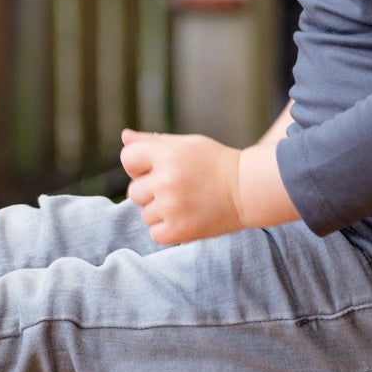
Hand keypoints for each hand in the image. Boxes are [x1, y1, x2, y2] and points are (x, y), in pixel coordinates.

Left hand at [119, 129, 243, 244]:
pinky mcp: (180, 230)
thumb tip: (125, 137)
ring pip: (145, 214)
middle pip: (134, 192)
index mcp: (167, 155)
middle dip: (150, 191)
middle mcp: (167, 180)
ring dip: (160, 211)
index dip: (139, 165)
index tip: (156, 169)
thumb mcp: (186, 144)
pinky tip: (185, 217)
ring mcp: (172, 207)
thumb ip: (152, 141)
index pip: (128, 159)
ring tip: (184, 202)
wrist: (246, 189)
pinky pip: (155, 234)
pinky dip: (167, 229)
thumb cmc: (214, 163)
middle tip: (176, 188)